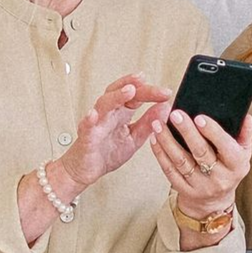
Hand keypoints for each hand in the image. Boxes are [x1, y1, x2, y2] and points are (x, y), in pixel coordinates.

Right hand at [55, 73, 171, 186]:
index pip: (136, 96)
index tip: (166, 92)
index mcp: (121, 113)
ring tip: (129, 90)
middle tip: (147, 82)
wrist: (85, 170)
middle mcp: (108, 114)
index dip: (150, 91)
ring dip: (116, 96)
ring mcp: (96, 124)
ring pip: (104, 104)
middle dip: (133, 85)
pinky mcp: (86, 138)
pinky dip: (89, 119)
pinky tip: (93, 114)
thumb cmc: (106, 153)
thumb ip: (148, 123)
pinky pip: (86, 126)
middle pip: (119, 93)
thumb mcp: (134, 138)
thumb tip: (165, 107)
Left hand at [148, 109, 251, 223]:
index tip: (199, 117)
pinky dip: (160, 154)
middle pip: (200, 152)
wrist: (214, 201)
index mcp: (236, 165)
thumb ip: (245, 134)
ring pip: (181, 161)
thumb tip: (246, 116)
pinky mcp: (183, 190)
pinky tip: (155, 139)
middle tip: (176, 114)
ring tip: (158, 124)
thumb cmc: (229, 169)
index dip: (212, 132)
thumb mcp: (243, 153)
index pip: (225, 147)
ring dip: (167, 141)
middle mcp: (219, 178)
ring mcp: (200, 186)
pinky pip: (169, 170)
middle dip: (187, 132)